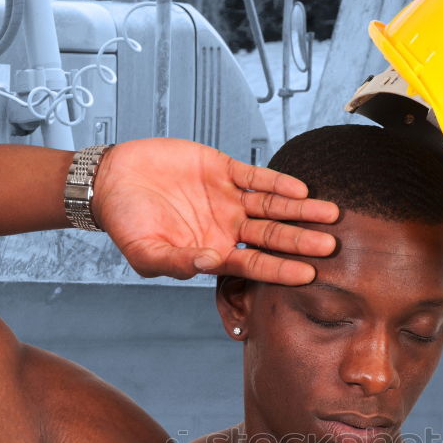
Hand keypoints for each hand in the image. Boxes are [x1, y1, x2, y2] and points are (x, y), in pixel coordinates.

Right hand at [91, 137, 338, 281]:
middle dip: (302, 241)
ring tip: (330, 214)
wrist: (111, 182)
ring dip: (300, 211)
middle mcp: (228, 227)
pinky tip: (299, 189)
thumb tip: (208, 263)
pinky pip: (255, 176)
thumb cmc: (127, 225)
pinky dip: (277, 182)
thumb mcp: (146, 254)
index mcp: (215, 253)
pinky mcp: (222, 168)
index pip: (256, 265)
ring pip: (272, 206)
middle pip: (273, 236)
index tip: (309, 274)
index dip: (282, 269)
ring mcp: (228, 198)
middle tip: (331, 246)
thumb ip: (177, 263)